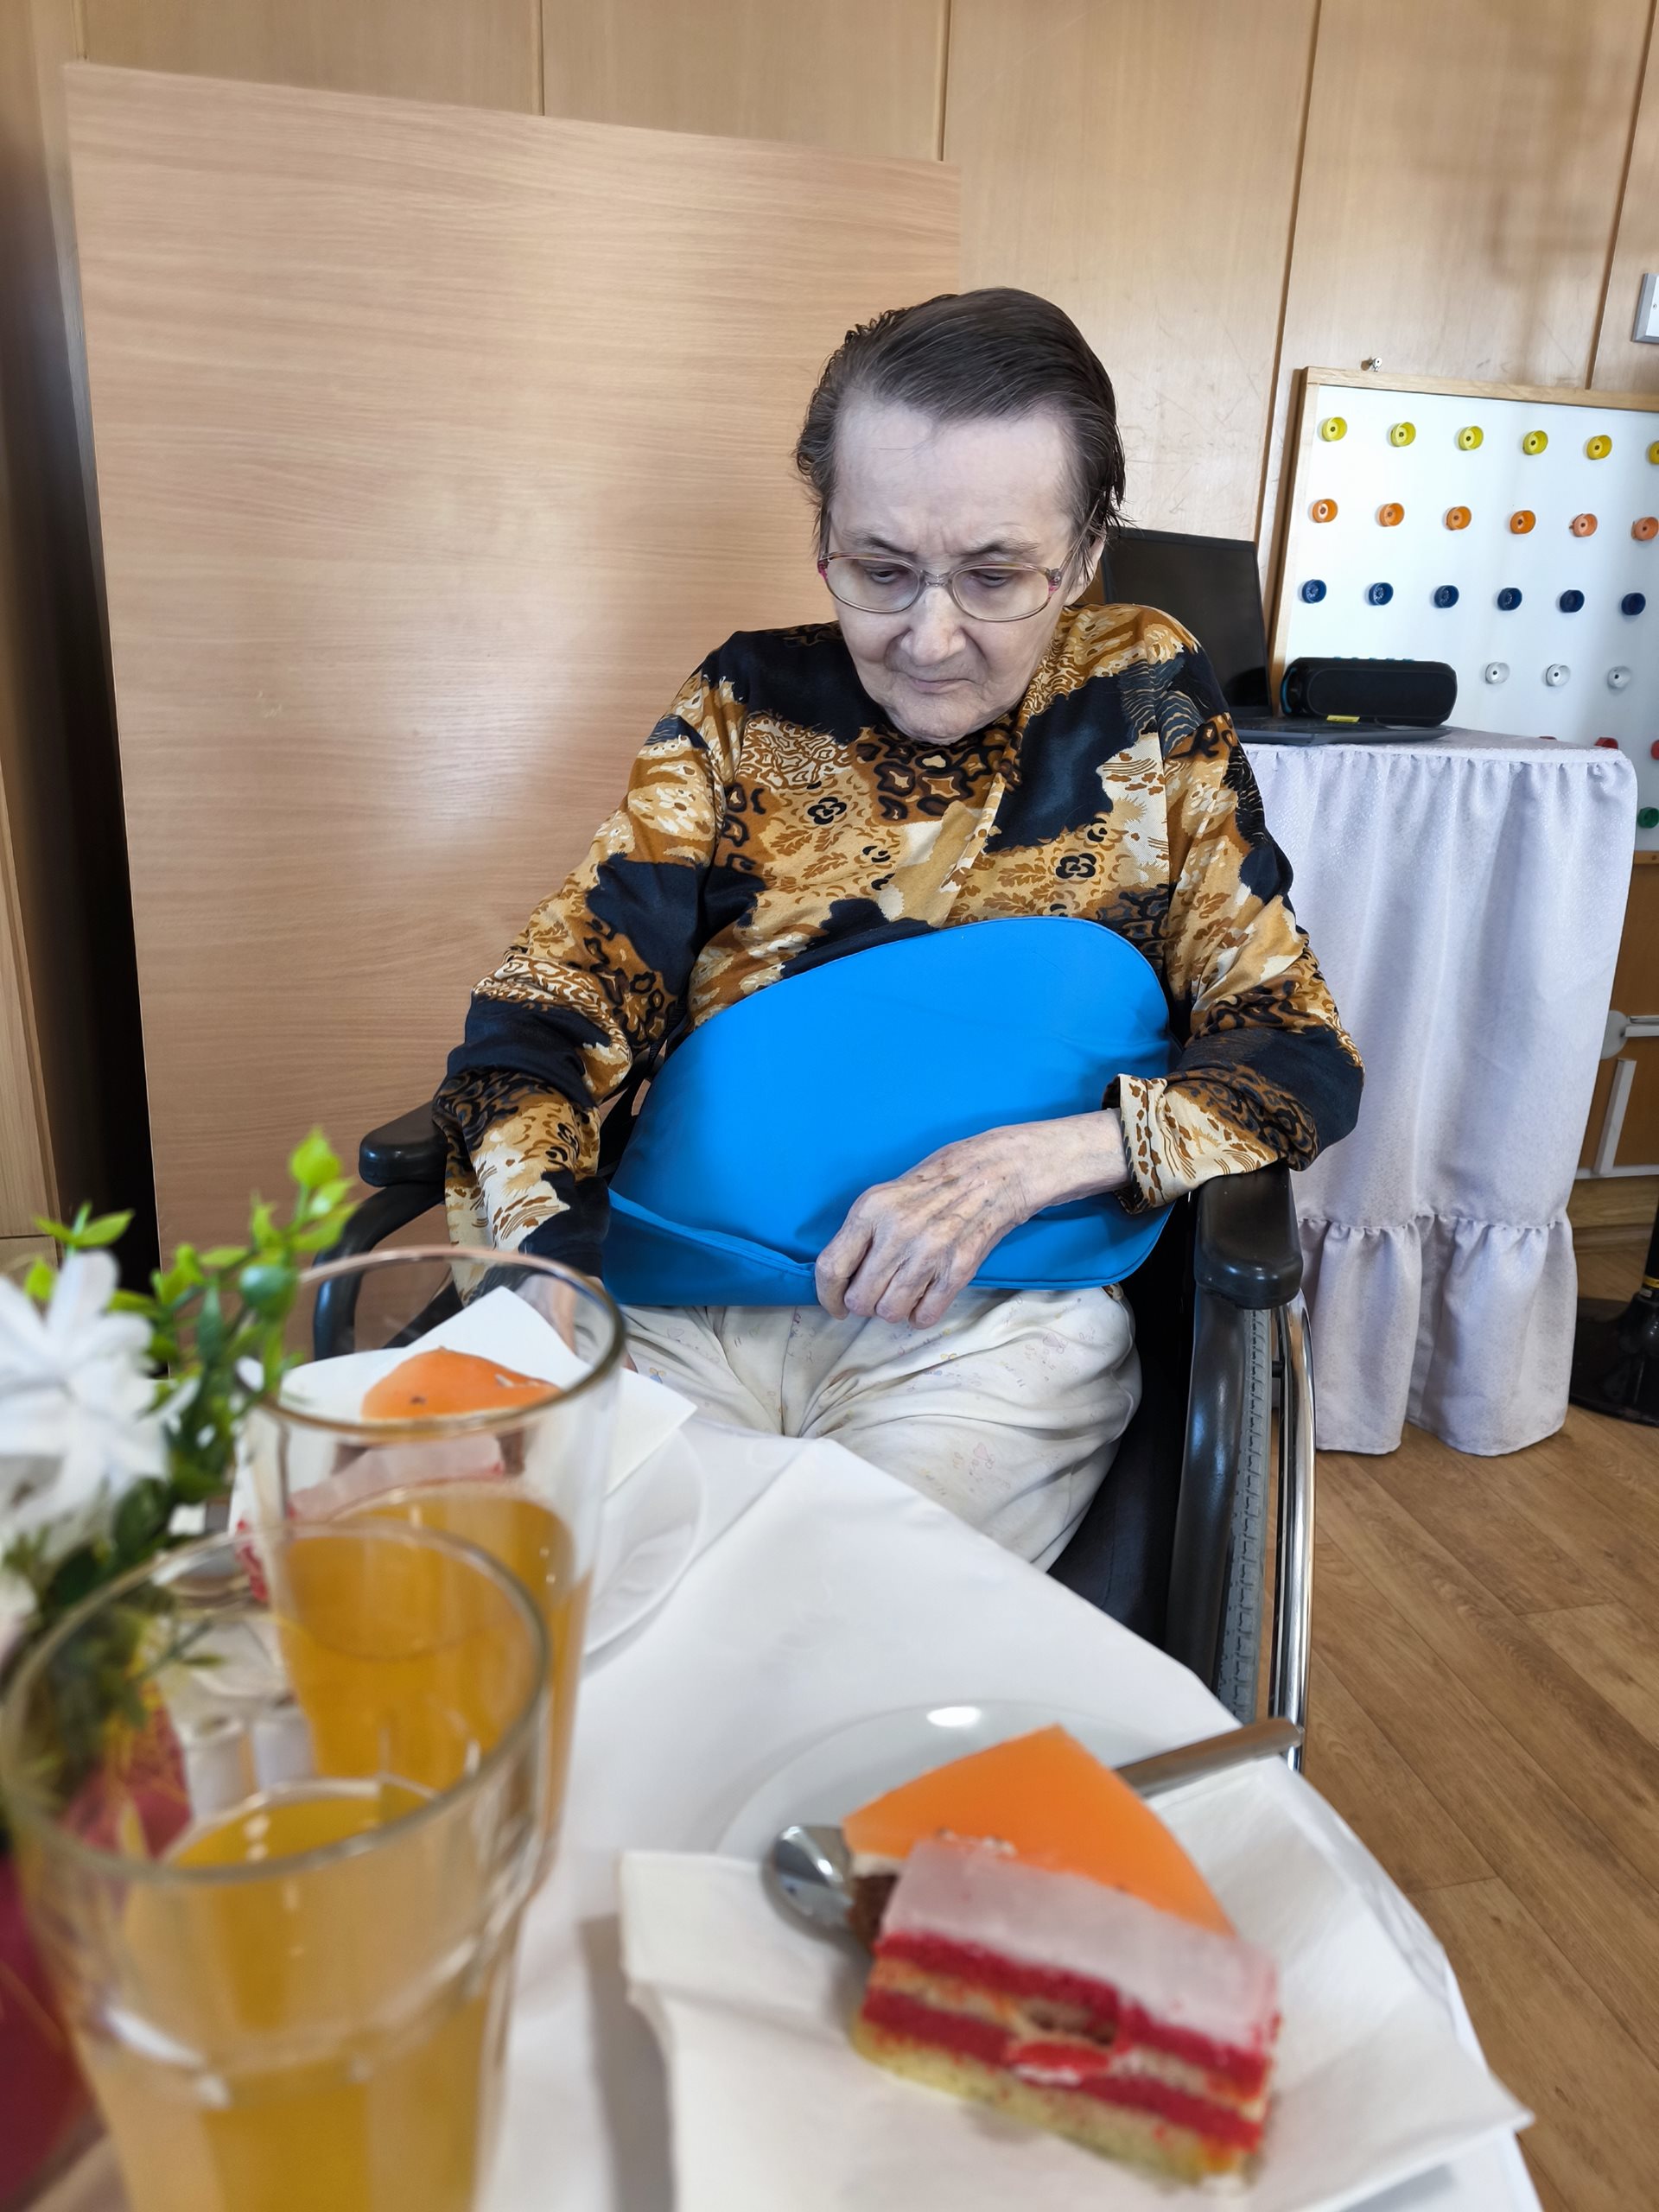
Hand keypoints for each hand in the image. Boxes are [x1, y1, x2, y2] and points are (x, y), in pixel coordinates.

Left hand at [814, 1111, 1129, 1329]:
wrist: (995, 1172)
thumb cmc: (936, 1181)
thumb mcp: (887, 1195)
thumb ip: (862, 1233)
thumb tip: (842, 1278)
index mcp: (871, 1210)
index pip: (831, 1267)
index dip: (826, 1296)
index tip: (835, 1306)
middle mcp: (896, 1232)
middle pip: (860, 1299)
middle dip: (864, 1305)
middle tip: (876, 1294)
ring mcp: (929, 1252)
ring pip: (890, 1312)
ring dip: (893, 1311)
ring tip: (902, 1295)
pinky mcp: (958, 1269)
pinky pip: (925, 1315)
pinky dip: (921, 1316)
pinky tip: (925, 1300)